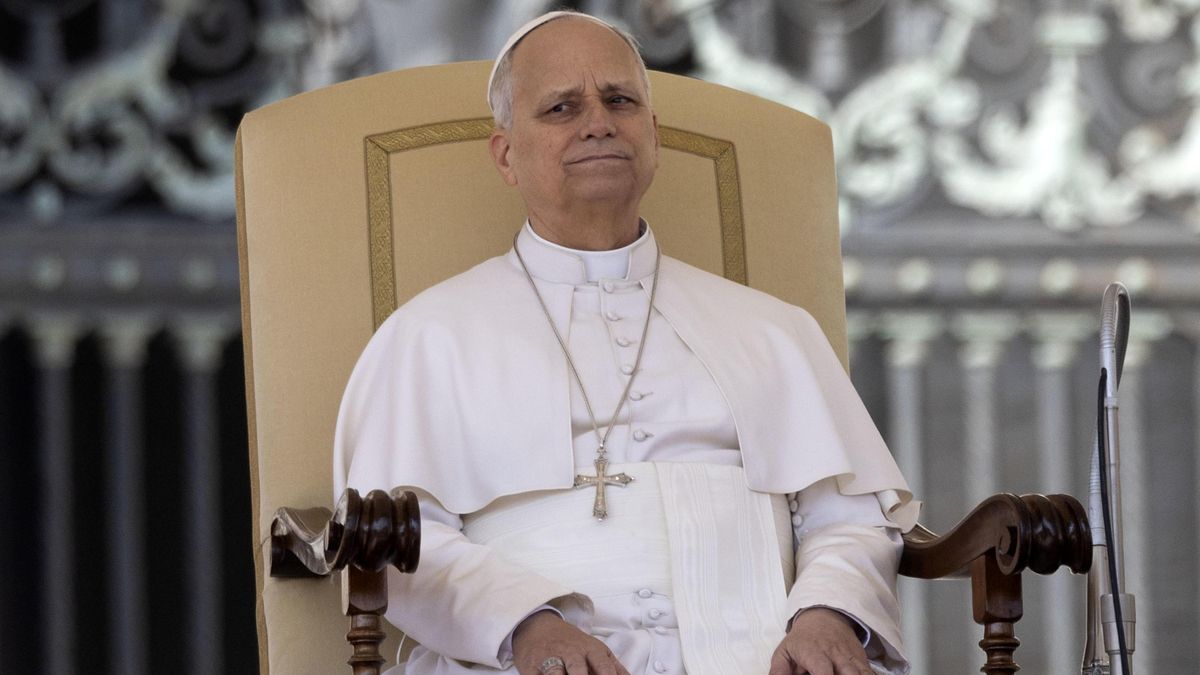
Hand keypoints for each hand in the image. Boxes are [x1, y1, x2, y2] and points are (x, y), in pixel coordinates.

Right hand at [512, 610, 629, 674]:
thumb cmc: (571, 643)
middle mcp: (570, 653)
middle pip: (578, 670)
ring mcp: (549, 659)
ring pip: (555, 674)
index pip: (604, 667)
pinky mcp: (530, 667)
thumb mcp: (596, 649)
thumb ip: (615, 667)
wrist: (537, 625)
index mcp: (590, 649)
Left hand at [768, 607, 872, 674]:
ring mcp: (850, 657)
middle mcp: (835, 655)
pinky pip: (870, 672)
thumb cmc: (802, 640)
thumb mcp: (784, 651)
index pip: (823, 671)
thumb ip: (779, 671)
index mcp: (814, 653)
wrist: (824, 616)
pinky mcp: (861, 659)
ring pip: (861, 673)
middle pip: (847, 674)